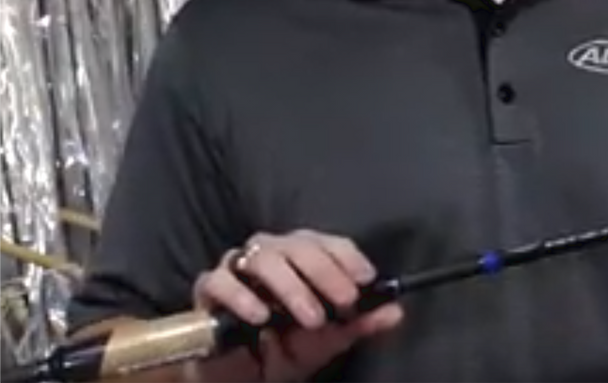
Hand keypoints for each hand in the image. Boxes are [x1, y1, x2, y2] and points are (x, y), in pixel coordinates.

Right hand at [192, 230, 402, 382]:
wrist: (238, 378)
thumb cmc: (282, 350)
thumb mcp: (327, 341)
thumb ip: (358, 325)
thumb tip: (395, 312)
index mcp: (302, 258)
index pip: (328, 243)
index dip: (348, 257)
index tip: (366, 279)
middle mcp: (272, 254)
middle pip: (299, 245)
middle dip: (326, 272)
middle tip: (344, 302)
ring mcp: (237, 267)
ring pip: (264, 258)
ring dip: (292, 286)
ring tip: (310, 317)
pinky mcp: (208, 288)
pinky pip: (220, 281)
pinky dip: (242, 296)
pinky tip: (260, 317)